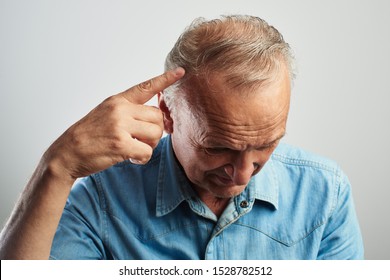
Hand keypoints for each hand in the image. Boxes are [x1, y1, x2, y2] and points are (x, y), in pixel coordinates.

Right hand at [46, 68, 184, 179]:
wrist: (67, 152)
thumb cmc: (89, 135)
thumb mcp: (106, 113)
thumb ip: (128, 112)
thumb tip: (155, 118)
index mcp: (117, 100)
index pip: (145, 87)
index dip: (165, 80)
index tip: (181, 71)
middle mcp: (120, 109)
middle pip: (157, 117)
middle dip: (155, 132)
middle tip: (142, 140)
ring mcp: (120, 126)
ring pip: (156, 133)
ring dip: (150, 145)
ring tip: (136, 149)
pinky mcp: (120, 144)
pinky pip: (147, 151)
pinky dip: (142, 158)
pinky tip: (132, 158)